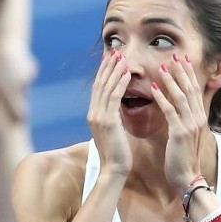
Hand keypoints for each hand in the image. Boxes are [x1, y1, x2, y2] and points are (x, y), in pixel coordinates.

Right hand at [87, 51, 131, 176]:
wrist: (114, 170)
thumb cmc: (117, 154)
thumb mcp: (112, 133)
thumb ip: (111, 119)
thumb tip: (114, 111)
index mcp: (93, 116)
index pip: (98, 89)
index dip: (103, 73)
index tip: (109, 60)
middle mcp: (93, 114)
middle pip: (99, 84)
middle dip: (107, 67)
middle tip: (115, 52)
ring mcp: (99, 117)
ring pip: (106, 88)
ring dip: (114, 71)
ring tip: (122, 57)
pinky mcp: (108, 121)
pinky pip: (114, 97)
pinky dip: (120, 83)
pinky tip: (127, 73)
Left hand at [149, 52, 208, 192]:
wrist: (187, 177)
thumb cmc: (182, 158)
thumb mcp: (186, 135)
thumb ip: (183, 119)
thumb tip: (178, 107)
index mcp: (198, 118)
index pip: (194, 91)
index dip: (188, 74)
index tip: (181, 60)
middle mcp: (197, 118)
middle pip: (190, 89)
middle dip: (182, 71)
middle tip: (174, 55)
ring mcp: (190, 125)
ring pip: (181, 97)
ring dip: (172, 80)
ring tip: (163, 67)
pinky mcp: (180, 133)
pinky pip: (170, 111)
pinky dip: (162, 98)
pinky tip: (154, 88)